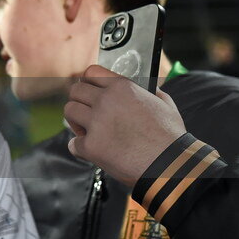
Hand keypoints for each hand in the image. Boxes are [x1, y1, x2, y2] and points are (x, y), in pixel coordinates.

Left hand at [64, 65, 185, 186]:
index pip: (91, 72)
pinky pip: (73, 143)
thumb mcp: (165, 104)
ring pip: (69, 111)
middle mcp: (106, 101)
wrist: (168, 165)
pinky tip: (93, 151)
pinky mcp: (91, 146)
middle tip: (86, 113)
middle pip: (75, 90)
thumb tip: (148, 88)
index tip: (90, 92)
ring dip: (76, 121)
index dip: (89, 82)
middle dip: (79, 100)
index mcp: (123, 87)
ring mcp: (96, 123)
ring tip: (87, 130)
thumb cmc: (169, 137)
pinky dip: (80, 148)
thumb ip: (151, 92)